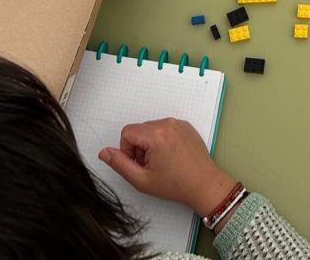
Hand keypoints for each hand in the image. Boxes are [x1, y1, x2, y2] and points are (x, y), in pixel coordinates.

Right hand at [99, 118, 237, 215]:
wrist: (204, 184)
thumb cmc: (177, 184)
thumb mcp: (142, 180)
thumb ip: (120, 164)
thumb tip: (104, 152)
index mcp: (156, 135)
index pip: (127, 133)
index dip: (127, 150)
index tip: (138, 164)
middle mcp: (168, 124)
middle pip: (139, 130)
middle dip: (139, 148)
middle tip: (150, 166)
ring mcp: (178, 123)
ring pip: (151, 129)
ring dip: (150, 144)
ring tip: (161, 162)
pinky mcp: (185, 126)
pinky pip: (165, 128)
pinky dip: (163, 140)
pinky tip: (170, 156)